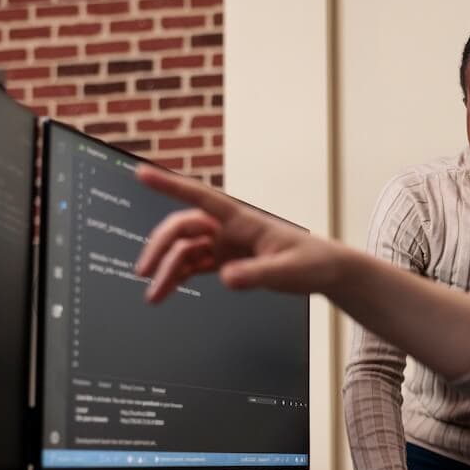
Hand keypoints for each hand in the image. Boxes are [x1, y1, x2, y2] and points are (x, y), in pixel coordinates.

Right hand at [134, 165, 341, 302]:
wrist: (327, 271)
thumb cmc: (312, 262)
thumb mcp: (288, 271)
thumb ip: (257, 275)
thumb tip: (226, 278)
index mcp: (242, 220)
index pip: (200, 197)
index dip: (170, 184)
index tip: (142, 173)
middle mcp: (229, 228)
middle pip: (182, 229)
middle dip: (160, 248)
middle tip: (145, 271)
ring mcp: (226, 244)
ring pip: (185, 250)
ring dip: (167, 270)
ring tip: (154, 296)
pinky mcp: (228, 260)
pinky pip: (195, 265)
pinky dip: (179, 277)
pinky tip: (168, 290)